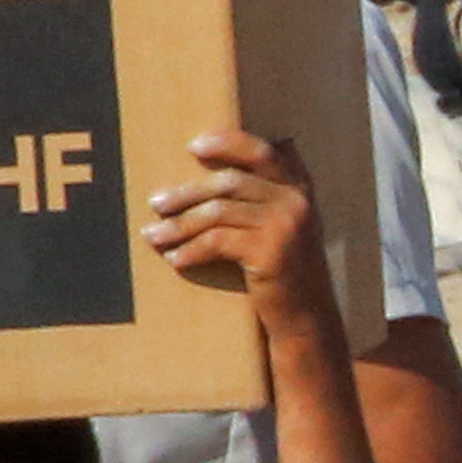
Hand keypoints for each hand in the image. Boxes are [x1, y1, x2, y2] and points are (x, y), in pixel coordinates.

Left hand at [151, 129, 325, 324]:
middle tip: (156, 203)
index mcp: (300, 188)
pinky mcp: (271, 252)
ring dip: (180, 224)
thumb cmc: (286, 273)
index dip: (228, 142)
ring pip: (218, 212)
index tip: (194, 146)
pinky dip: (191, 250)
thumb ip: (265, 200)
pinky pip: (218, 241)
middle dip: (188, 192)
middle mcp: (297, 201)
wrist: (308, 319)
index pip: (262, 151)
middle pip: (230, 182)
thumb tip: (207, 183)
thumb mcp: (285, 229)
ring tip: (154, 235)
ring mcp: (286, 225)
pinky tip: (175, 259)